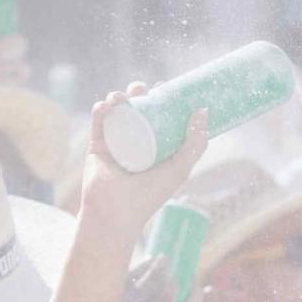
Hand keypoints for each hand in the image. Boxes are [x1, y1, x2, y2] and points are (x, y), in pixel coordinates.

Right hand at [78, 88, 207, 245]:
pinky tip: (105, 105)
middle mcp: (137, 142)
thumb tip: (203, 111)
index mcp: (157, 146)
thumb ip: (195, 144)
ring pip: (117, 111)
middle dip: (138, 93)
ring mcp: (116, 142)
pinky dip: (100, 110)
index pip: (160, 116)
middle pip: (137, 109)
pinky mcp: (97, 146)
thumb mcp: (180, 169)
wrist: (116, 214)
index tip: (166, 88)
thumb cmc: (150, 195)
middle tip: (142, 89)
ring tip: (121, 97)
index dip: (162, 100)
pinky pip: (98, 123)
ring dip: (117, 97)